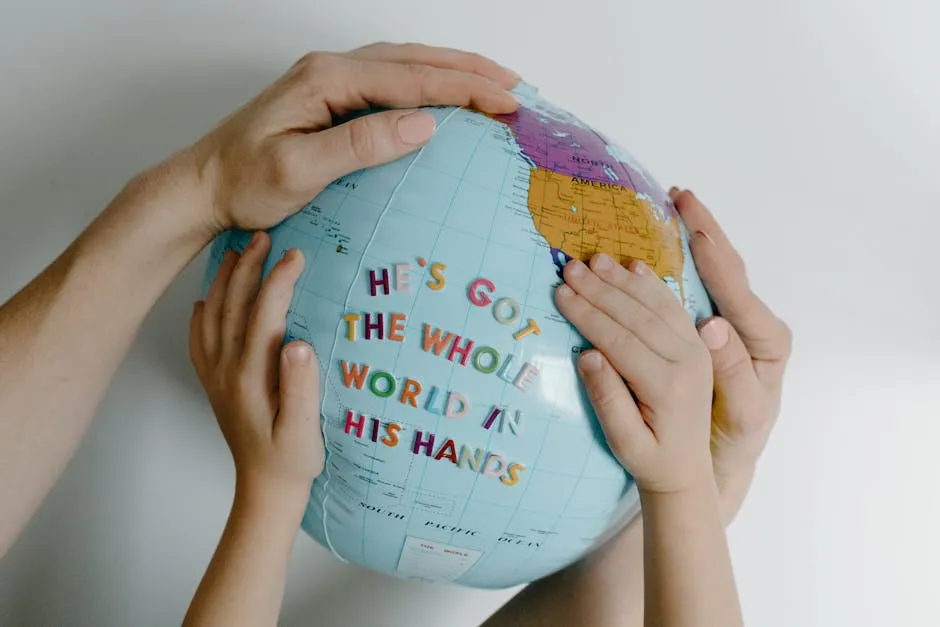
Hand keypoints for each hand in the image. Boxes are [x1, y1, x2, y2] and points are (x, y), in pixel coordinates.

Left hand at [183, 42, 519, 234]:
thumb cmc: (243, 183)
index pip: (411, 79)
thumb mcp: (299, 170)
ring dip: (451, 69)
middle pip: (415, 59)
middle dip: (470, 69)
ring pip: (405, 63)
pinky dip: (426, 81)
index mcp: (327, 80)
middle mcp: (331, 70)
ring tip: (493, 81)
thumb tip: (422, 125)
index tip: (507, 102)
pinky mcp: (329, 98)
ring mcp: (329, 80)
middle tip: (516, 85)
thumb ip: (359, 143)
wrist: (202, 186)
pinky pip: (390, 79)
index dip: (464, 88)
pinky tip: (442, 93)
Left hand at [189, 231, 322, 500]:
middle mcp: (228, 370)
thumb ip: (301, 386)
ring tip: (237, 253)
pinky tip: (205, 301)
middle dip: (247, 267)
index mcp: (253, 375)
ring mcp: (218, 376)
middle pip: (233, 306)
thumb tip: (299, 342)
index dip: (279, 281)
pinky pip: (200, 341)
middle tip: (263, 236)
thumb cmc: (292, 459)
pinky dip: (200, 315)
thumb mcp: (305, 429)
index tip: (295, 255)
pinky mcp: (215, 384)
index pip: (265, 314)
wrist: (264, 489)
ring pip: (213, 316)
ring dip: (224, 281)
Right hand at [555, 255, 714, 493]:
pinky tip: (633, 268)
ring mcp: (697, 351)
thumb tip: (588, 356)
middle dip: (601, 289)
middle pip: (637, 316)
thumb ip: (607, 400)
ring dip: (623, 281)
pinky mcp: (697, 345)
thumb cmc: (649, 459)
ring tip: (594, 260)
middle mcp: (689, 363)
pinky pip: (673, 308)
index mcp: (668, 387)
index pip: (620, 340)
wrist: (689, 469)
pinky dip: (652, 285)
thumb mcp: (623, 442)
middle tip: (570, 267)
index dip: (588, 314)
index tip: (560, 292)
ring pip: (656, 306)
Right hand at [671, 188, 792, 518]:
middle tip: (681, 197)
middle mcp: (753, 325)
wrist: (724, 455)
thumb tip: (712, 325)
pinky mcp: (715, 325)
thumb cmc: (730, 439)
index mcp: (764, 343)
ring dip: (694, 234)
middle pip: (730, 268)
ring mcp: (735, 322)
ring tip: (674, 202)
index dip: (715, 261)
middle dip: (705, 231)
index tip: (698, 233)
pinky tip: (664, 237)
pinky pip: (700, 282)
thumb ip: (732, 373)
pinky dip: (682, 256)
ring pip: (716, 268)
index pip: (737, 292)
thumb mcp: (741, 415)